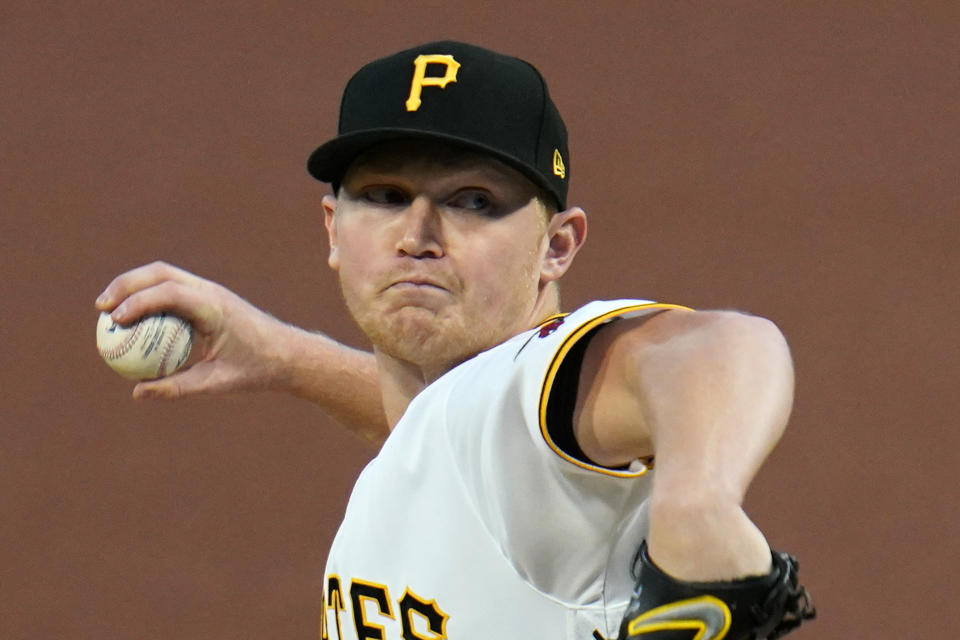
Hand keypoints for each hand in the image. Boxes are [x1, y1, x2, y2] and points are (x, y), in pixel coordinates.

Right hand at [95, 261, 293, 399]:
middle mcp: (211, 292)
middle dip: (126, 285)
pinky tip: (133, 318)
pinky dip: (150, 296)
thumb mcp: (217, 383)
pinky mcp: (210, 296)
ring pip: (165, 276)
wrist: (288, 354)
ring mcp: (210, 290)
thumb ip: (178, 387)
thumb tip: (138, 393)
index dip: (137, 302)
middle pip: (160, 273)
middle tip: (101, 307)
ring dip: (135, 286)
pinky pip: (174, 289)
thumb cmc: (257, 369)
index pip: (169, 293)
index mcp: (214, 307)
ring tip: (109, 308)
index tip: (114, 319)